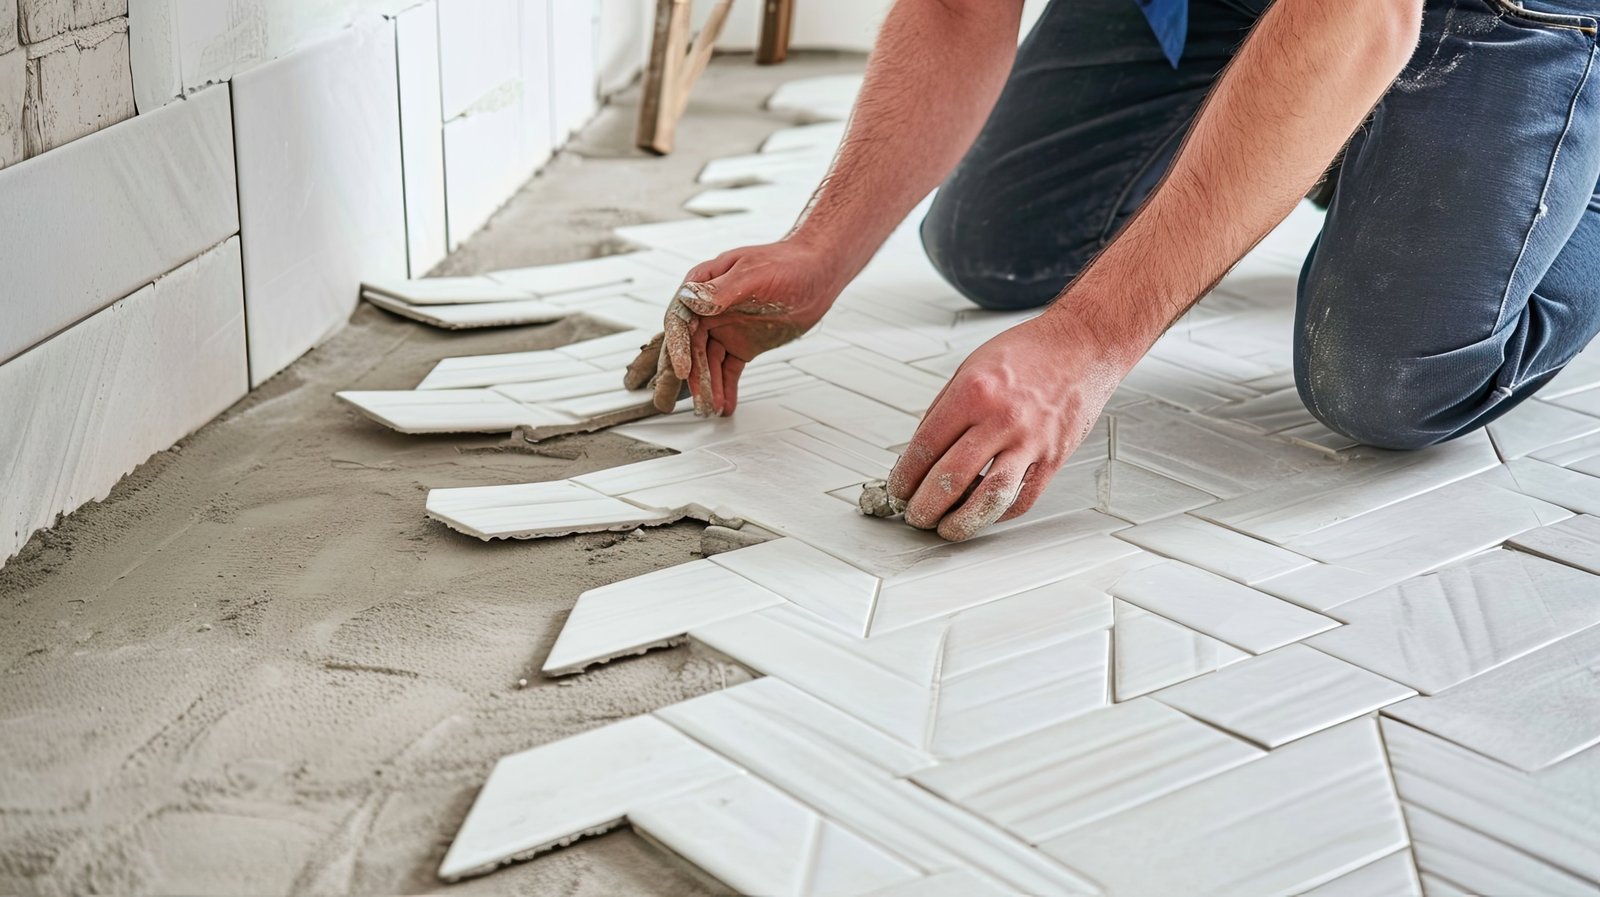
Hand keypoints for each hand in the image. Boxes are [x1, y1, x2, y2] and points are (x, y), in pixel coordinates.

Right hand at [624, 240, 843, 415]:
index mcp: (703, 285)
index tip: (683, 371)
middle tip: (687, 401)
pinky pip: (728, 369)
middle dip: (689, 376)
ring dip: (707, 387)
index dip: (677, 347)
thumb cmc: (788, 264)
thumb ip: (721, 290)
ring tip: (710, 409)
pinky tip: (724, 405)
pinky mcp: (741, 344)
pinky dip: (725, 387)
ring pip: (708, 363)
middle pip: (690, 347)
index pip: (681, 320)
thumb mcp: (753, 274)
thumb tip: (690, 301)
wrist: (817, 274)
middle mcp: (708, 309)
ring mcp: (724, 328)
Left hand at [885, 314, 1127, 541]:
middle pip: (952, 477)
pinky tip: (983, 514)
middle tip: (916, 515)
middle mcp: (1002, 418)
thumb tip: (920, 453)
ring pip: (989, 497)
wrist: (1082, 345)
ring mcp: (1031, 441)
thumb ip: (944, 410)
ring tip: (946, 528)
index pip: (927, 446)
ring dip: (961, 521)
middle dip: (926, 505)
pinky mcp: (1054, 458)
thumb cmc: (1027, 352)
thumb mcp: (970, 367)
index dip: (906, 476)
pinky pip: (1023, 498)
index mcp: (974, 392)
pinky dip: (998, 514)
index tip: (898, 489)